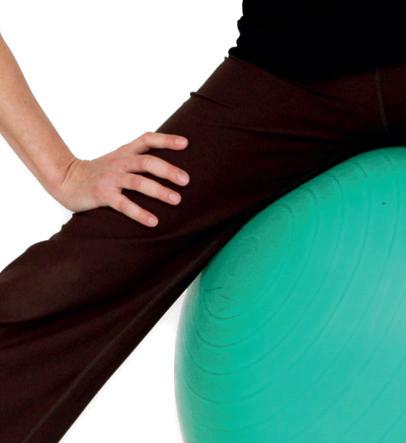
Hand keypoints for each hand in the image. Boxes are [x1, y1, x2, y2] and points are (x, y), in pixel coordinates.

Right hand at [53, 131, 189, 226]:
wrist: (66, 180)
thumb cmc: (98, 172)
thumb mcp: (117, 160)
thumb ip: (137, 158)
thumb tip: (167, 166)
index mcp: (125, 153)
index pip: (147, 139)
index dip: (166, 140)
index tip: (185, 143)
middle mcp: (120, 163)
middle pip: (147, 162)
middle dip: (168, 170)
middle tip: (186, 180)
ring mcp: (111, 179)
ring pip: (138, 182)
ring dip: (159, 191)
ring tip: (176, 199)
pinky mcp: (103, 195)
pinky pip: (124, 204)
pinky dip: (139, 213)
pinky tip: (153, 221)